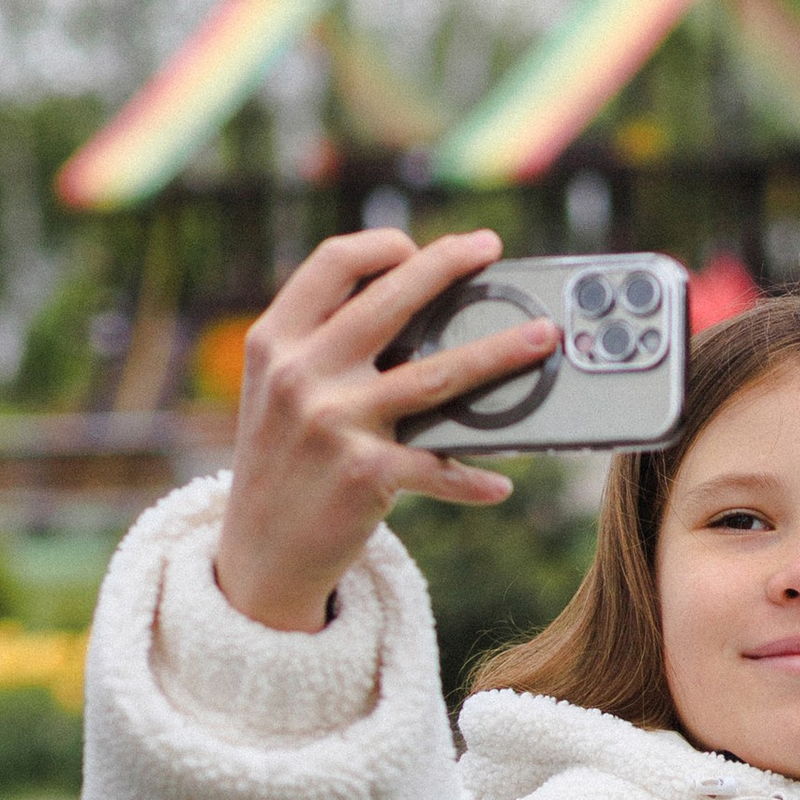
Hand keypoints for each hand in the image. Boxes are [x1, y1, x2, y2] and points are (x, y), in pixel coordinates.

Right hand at [216, 229, 558, 632]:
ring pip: (438, 374)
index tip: (421, 245)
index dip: (383, 244)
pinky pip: (440, 466)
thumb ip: (322, 348)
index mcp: (276, 341)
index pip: (333, 263)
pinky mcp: (366, 473)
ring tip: (541, 338)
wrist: (257, 555)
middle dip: (449, 263)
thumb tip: (412, 313)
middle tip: (490, 246)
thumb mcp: (278, 393)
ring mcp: (335, 421)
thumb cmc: (284, 466)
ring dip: (500, 354)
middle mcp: (302, 373)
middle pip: (393, 299)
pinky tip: (499, 484)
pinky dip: (474, 479)